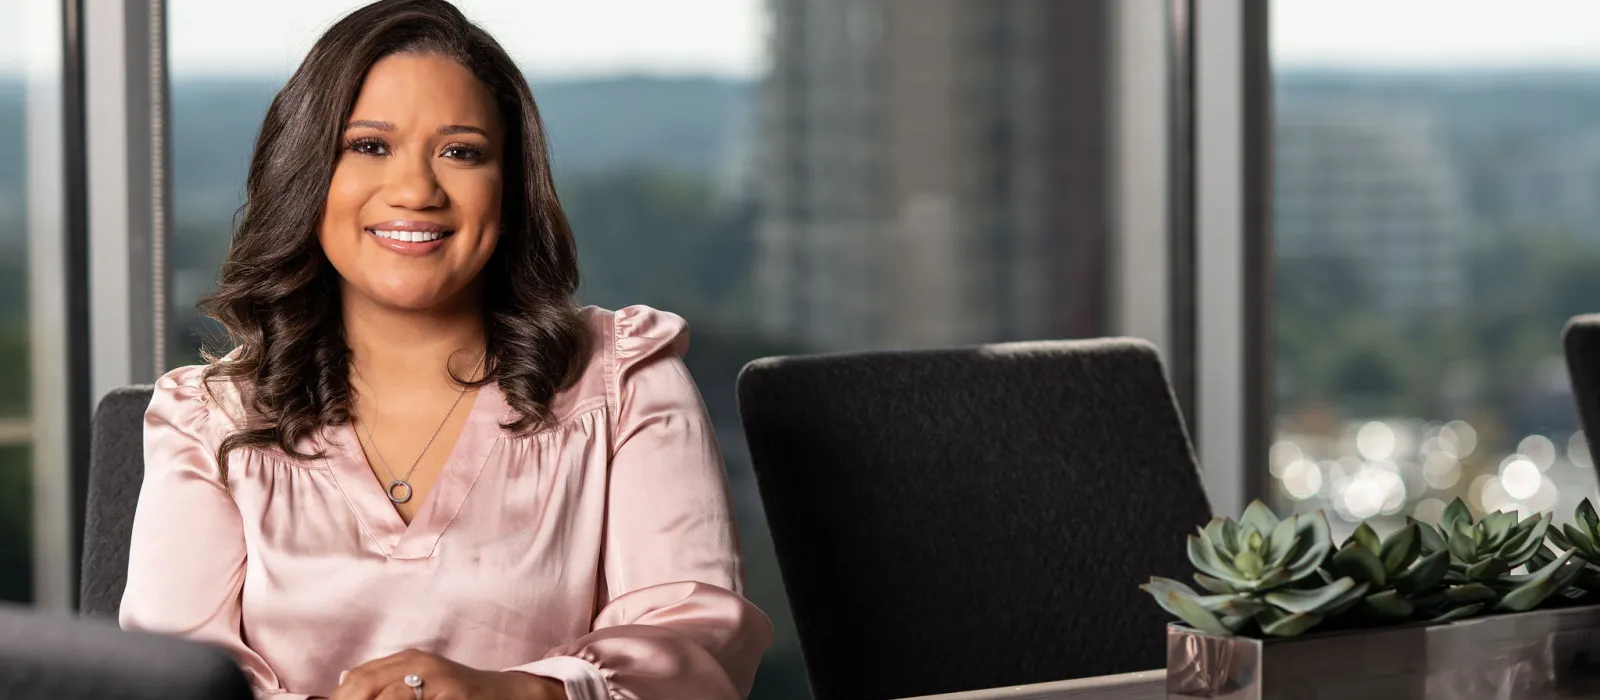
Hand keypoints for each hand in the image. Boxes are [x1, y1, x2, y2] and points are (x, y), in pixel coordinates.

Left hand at [329, 649, 565, 699]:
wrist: (508, 693)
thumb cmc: (459, 693)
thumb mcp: (422, 681)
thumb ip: (387, 681)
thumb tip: (343, 684)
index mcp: (407, 660)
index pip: (358, 679)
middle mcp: (419, 664)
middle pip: (365, 685)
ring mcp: (439, 679)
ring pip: (388, 698)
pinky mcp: (456, 695)